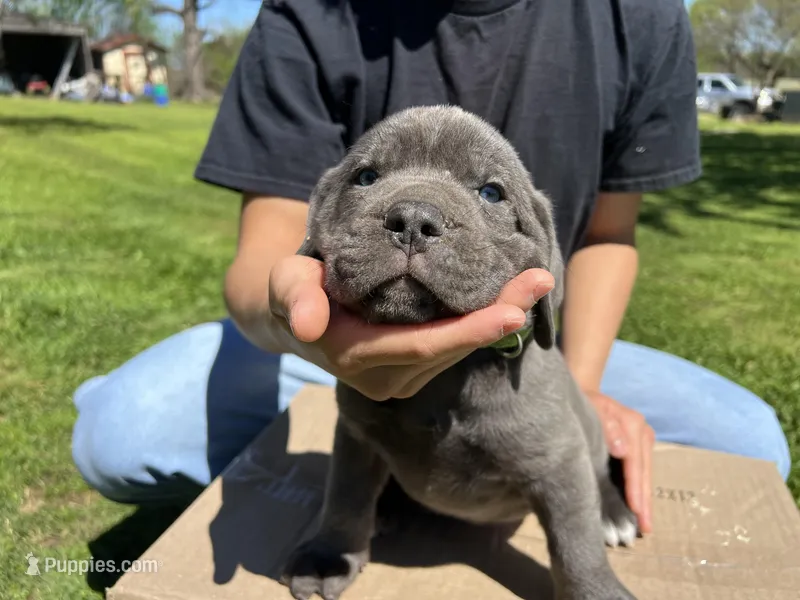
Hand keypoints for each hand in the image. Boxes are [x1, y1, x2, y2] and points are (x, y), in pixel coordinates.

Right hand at [267, 254, 554, 400]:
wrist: (298, 317)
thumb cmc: (296, 291)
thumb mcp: (286, 283)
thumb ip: (295, 299)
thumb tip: (309, 327)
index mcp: (358, 359)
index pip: (422, 347)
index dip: (468, 331)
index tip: (512, 312)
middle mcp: (385, 381)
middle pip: (452, 350)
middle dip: (499, 318)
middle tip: (542, 280)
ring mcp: (402, 380)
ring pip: (459, 350)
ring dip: (499, 318)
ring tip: (536, 282)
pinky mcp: (415, 370)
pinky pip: (454, 347)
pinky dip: (483, 323)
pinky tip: (510, 298)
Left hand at [584, 389, 654, 533]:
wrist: (585, 391)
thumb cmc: (585, 402)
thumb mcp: (592, 409)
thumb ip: (607, 428)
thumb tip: (623, 451)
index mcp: (632, 424)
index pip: (634, 462)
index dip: (634, 487)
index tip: (636, 509)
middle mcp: (642, 431)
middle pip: (643, 471)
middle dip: (644, 500)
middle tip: (645, 527)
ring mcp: (643, 438)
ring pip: (644, 473)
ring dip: (644, 498)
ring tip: (644, 523)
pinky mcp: (639, 445)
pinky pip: (640, 470)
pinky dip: (639, 488)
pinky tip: (639, 506)